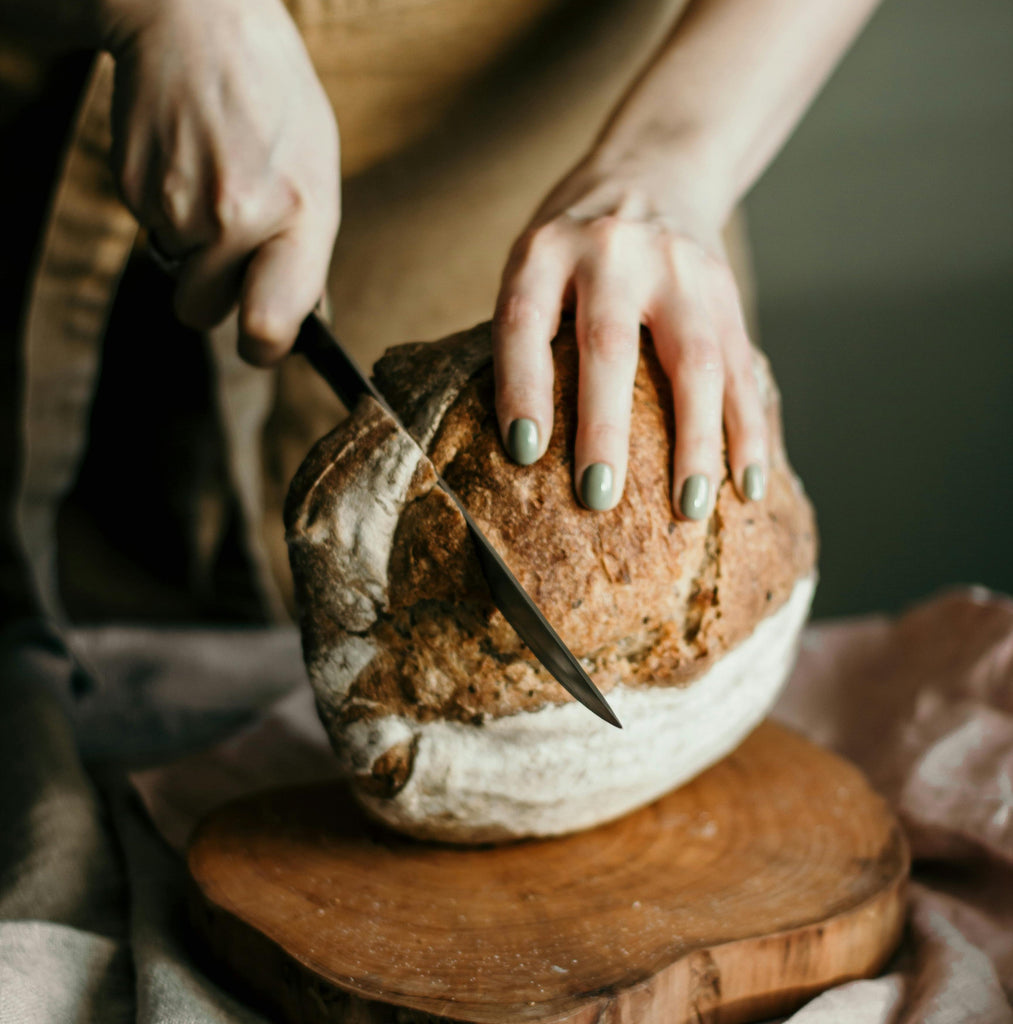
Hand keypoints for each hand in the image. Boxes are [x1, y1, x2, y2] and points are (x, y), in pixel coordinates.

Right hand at [101, 0, 339, 363]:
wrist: (196, 22)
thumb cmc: (274, 99)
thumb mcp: (317, 172)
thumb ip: (306, 249)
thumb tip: (296, 317)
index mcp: (299, 217)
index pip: (269, 327)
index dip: (263, 347)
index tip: (263, 341)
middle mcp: (235, 220)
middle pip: (203, 314)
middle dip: (215, 294)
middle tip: (233, 249)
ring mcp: (177, 205)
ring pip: (175, 272)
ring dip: (191, 248)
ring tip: (215, 181)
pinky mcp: (134, 187)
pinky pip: (151, 232)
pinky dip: (166, 211)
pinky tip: (187, 163)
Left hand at [493, 153, 766, 517]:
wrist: (654, 169)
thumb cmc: (575, 241)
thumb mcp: (535, 259)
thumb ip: (531, 329)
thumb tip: (526, 447)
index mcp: (547, 249)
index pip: (525, 320)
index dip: (522, 387)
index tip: (524, 452)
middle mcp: (613, 252)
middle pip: (610, 345)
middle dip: (605, 428)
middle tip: (598, 496)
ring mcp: (679, 268)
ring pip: (695, 361)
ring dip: (695, 443)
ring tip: (689, 508)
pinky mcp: (725, 290)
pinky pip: (741, 367)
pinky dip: (747, 430)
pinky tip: (748, 484)